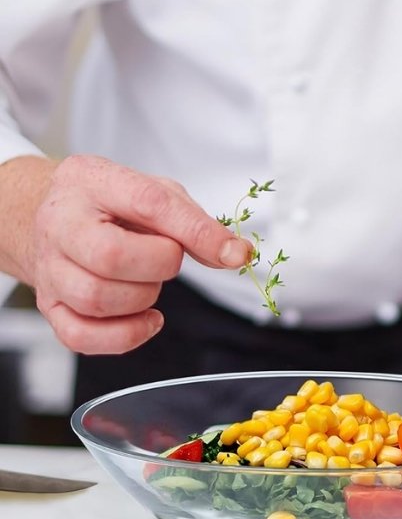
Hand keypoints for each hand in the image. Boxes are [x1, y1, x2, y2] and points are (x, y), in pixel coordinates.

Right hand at [32, 155, 250, 353]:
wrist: (54, 217)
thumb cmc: (111, 206)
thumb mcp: (155, 194)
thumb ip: (195, 223)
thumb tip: (235, 255)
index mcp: (91, 181)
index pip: (148, 203)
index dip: (195, 232)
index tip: (232, 252)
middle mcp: (60, 224)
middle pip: (110, 258)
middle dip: (158, 267)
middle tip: (165, 260)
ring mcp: (49, 268)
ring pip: (95, 299)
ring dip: (141, 299)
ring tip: (147, 282)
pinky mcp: (50, 306)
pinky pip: (81, 336)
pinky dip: (125, 336)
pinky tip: (145, 319)